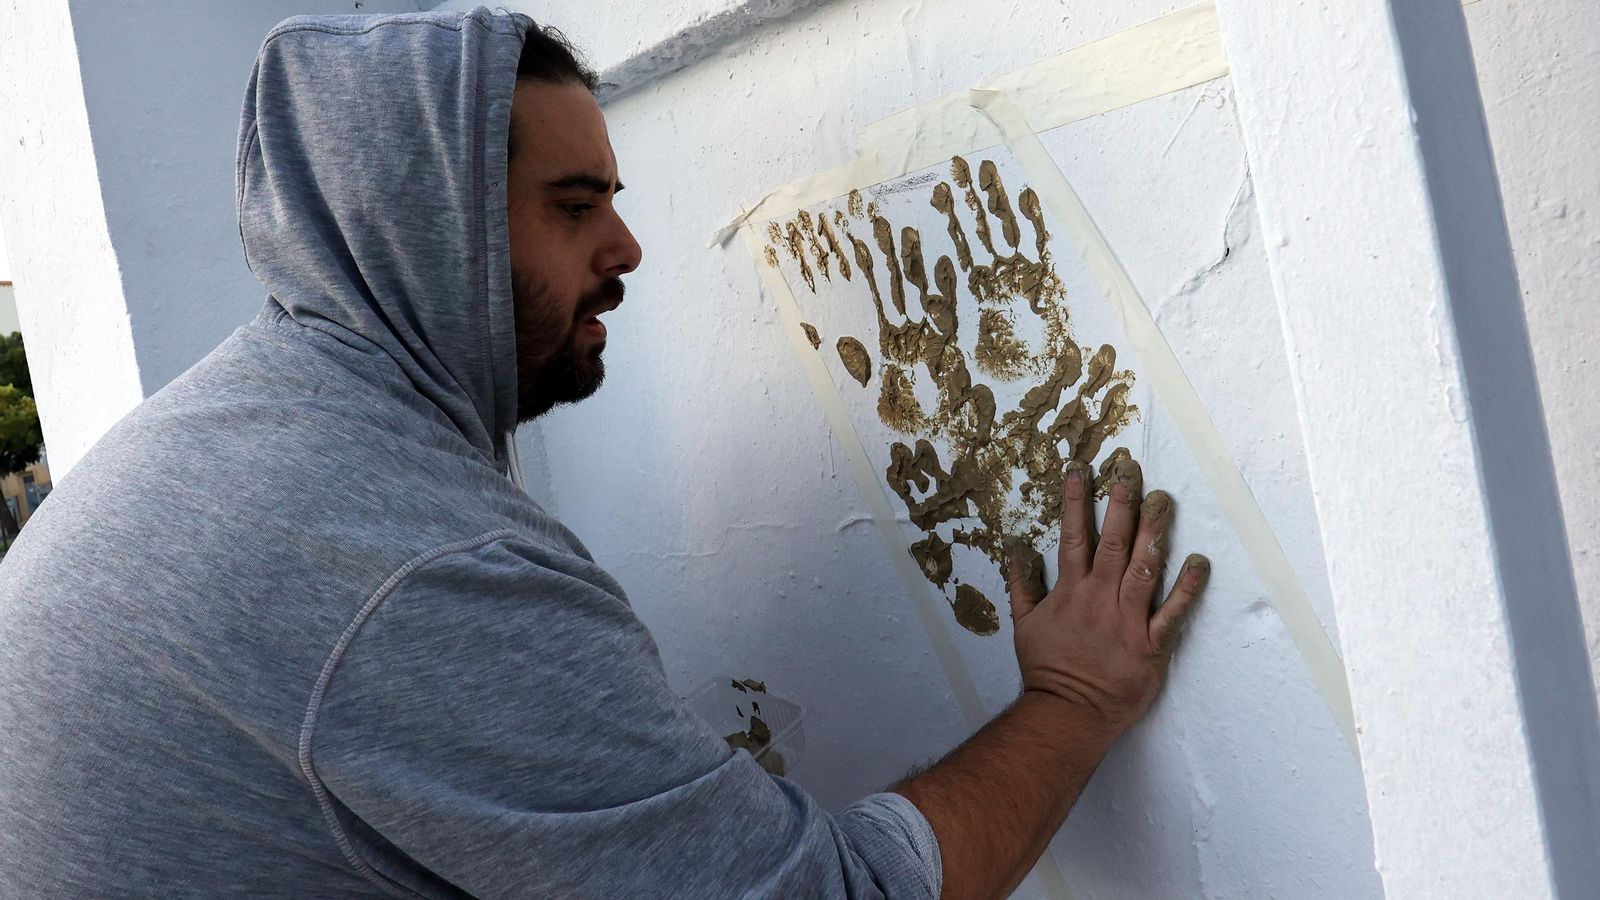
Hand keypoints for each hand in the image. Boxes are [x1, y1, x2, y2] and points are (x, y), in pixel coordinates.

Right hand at [1006, 456, 1208, 735]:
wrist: (1067, 712)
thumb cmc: (1048, 668)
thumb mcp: (1024, 624)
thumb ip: (1021, 583)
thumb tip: (1014, 546)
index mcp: (1070, 591)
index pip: (1074, 537)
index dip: (1077, 502)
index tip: (1082, 470)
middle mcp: (1099, 598)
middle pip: (1113, 543)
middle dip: (1121, 504)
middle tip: (1131, 470)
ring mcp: (1127, 620)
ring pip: (1143, 568)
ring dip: (1154, 532)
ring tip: (1164, 500)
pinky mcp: (1151, 645)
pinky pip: (1173, 613)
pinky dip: (1187, 588)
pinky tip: (1199, 562)